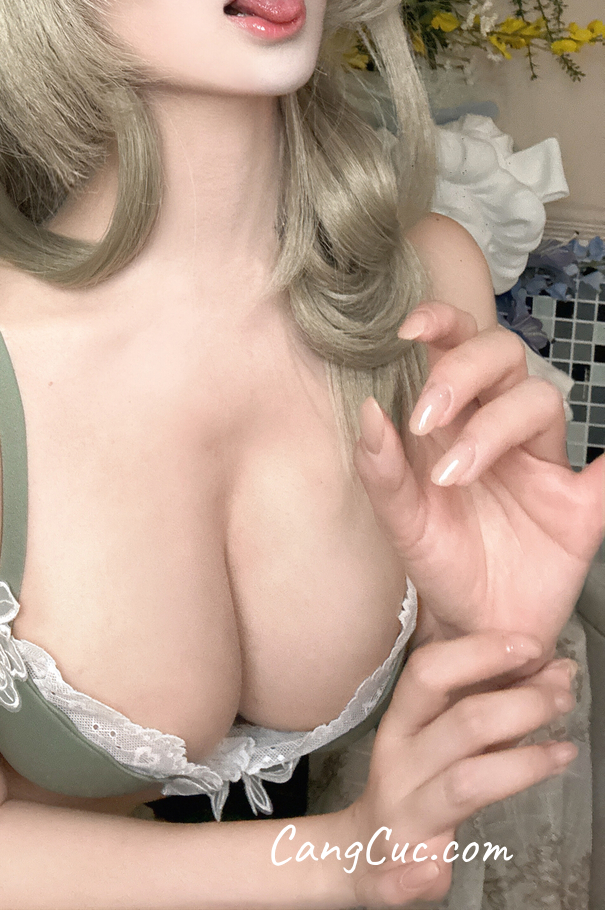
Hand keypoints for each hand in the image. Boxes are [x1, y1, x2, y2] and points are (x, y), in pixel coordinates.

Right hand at [338, 631, 576, 906]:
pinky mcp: (397, 871)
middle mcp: (399, 762)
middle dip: (520, 705)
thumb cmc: (412, 786)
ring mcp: (404, 815)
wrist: (363, 852)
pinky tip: (441, 872)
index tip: (529, 645)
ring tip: (564, 754)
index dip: (479, 653)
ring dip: (520, 768)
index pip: (430, 672)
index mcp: (401, 725)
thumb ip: (489, 710)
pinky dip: (426, 874)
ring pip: (465, 784)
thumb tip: (554, 672)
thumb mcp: (437, 738)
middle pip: (461, 722)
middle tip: (562, 697)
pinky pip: (413, 873)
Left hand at [355, 301, 604, 654]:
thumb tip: (369, 412)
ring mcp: (543, 463)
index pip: (456, 347)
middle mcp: (499, 428)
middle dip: (463, 370)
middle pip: (502, 357)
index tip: (409, 330)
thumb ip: (382, 472)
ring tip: (455, 475)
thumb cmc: (439, 563)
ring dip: (495, 426)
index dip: (441, 323)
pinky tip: (602, 463)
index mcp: (454, 420)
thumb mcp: (400, 522)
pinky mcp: (580, 506)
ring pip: (540, 401)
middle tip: (427, 417)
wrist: (475, 626)